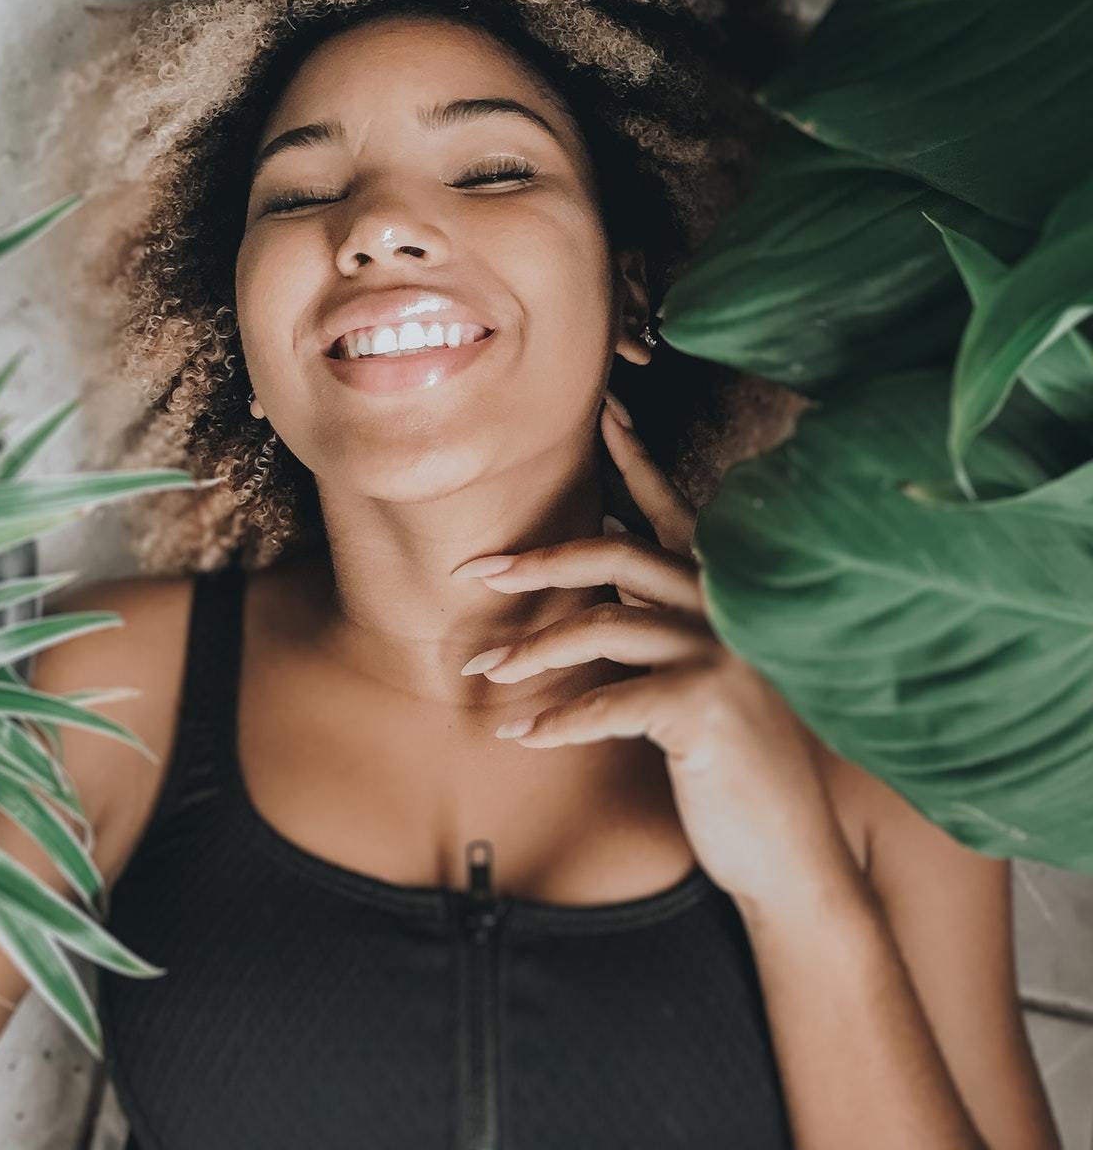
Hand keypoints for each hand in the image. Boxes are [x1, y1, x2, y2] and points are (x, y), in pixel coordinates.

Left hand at [451, 396, 857, 916]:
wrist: (793, 855)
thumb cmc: (738, 767)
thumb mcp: (706, 681)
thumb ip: (666, 626)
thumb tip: (603, 582)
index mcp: (728, 596)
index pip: (673, 513)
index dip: (636, 461)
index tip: (602, 413)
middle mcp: (728, 611)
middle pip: (616, 556)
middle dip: (539, 559)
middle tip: (475, 569)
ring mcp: (721, 656)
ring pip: (601, 627)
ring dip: (530, 650)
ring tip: (483, 673)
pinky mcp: (706, 708)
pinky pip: (607, 702)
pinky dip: (556, 719)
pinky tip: (522, 735)